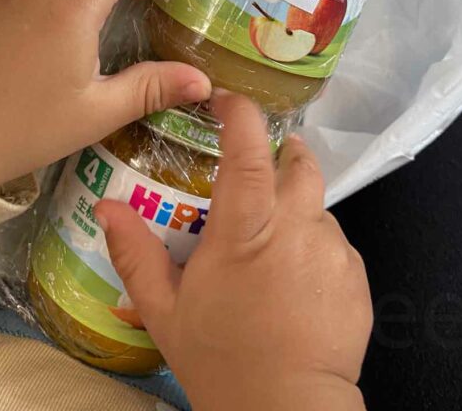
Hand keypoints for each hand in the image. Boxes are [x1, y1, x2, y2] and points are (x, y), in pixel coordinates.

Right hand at [96, 95, 371, 410]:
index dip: (241, 113)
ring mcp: (333, 249)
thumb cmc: (220, 359)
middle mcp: (297, 224)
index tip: (227, 101)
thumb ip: (136, 252)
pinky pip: (335, 245)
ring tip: (273, 251)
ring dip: (298, 213)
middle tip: (260, 174)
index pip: (249, 146)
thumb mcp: (165, 310)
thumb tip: (106, 206)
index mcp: (247, 225)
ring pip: (318, 207)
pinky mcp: (356, 276)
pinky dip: (316, 251)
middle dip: (283, 156)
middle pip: (300, 163)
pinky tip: (296, 286)